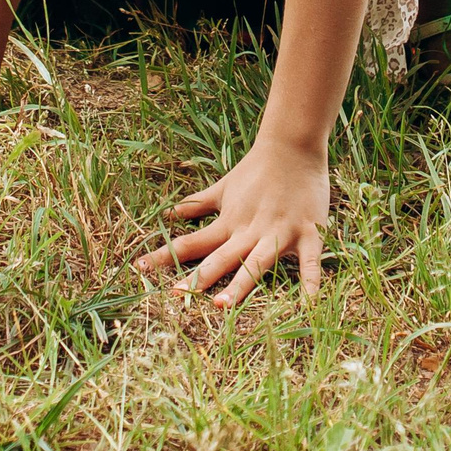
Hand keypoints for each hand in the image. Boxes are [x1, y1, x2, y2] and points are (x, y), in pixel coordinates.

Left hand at [136, 138, 329, 307]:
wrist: (293, 144)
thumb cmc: (256, 169)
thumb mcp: (222, 188)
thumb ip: (195, 205)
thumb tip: (165, 215)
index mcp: (229, 221)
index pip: (191, 242)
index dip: (165, 255)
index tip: (139, 269)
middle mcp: (250, 230)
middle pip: (221, 257)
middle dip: (199, 277)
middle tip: (176, 296)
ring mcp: (279, 232)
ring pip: (257, 263)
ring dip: (240, 285)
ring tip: (221, 306)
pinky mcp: (309, 233)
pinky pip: (310, 262)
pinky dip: (310, 283)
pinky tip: (308, 305)